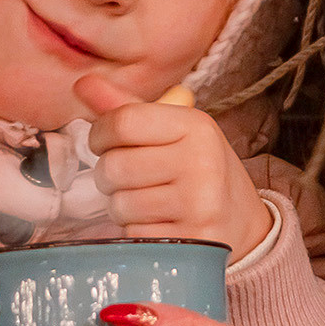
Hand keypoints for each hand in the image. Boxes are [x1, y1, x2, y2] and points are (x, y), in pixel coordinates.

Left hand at [75, 74, 271, 262]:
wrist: (242, 222)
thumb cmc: (197, 170)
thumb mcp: (172, 131)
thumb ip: (126, 108)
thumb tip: (82, 83)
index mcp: (196, 125)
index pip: (122, 121)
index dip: (99, 134)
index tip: (104, 143)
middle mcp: (201, 161)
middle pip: (114, 166)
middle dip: (109, 176)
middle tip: (129, 179)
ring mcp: (200, 204)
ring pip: (119, 205)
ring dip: (122, 207)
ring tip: (147, 203)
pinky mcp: (193, 242)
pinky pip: (133, 235)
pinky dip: (136, 233)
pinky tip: (159, 224)